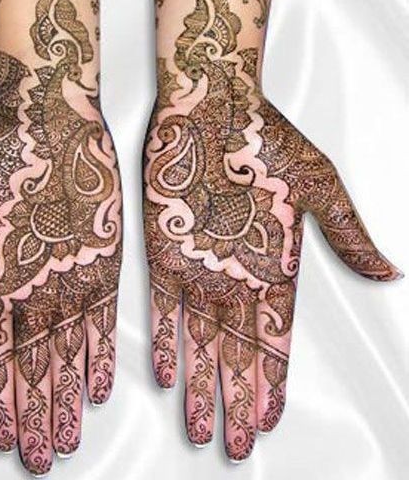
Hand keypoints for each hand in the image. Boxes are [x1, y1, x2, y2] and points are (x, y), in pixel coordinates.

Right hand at [0, 0, 121, 474]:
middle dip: (36, 411)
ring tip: (68, 437)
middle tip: (42, 458)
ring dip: (65, 395)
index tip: (5, 436)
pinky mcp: (102, 261)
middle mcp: (32, 287)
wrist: (51, 120)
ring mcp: (68, 276)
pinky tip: (95, 388)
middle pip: (33, 366)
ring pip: (67, 352)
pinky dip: (98, 355)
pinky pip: (101, 319)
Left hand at [144, 0, 399, 461]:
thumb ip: (348, 233)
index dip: (275, 380)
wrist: (213, 105)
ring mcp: (199, 266)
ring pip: (201, 341)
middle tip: (237, 445)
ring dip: (203, 385)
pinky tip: (169, 376)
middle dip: (239, 399)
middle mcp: (236, 274)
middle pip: (239, 353)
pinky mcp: (163, 252)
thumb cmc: (267, 140)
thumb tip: (390, 271)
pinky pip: (163, 308)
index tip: (272, 417)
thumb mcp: (319, 188)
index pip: (277, 338)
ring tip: (202, 428)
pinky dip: (167, 342)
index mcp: (275, 264)